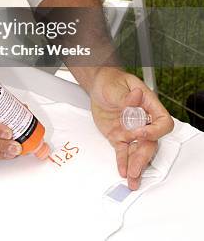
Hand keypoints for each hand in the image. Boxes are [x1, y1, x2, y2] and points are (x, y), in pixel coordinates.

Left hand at [89, 68, 173, 189]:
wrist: (98, 86)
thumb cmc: (112, 82)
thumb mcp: (117, 87)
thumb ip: (126, 97)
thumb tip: (136, 97)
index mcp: (148, 106)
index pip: (162, 122)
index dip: (154, 131)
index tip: (141, 134)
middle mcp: (143, 121)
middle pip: (150, 142)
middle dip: (143, 157)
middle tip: (136, 169)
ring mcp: (131, 131)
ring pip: (138, 151)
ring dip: (136, 166)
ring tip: (133, 179)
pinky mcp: (120, 137)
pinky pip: (123, 152)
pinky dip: (123, 162)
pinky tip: (123, 171)